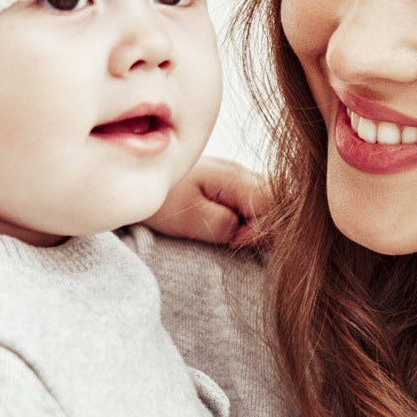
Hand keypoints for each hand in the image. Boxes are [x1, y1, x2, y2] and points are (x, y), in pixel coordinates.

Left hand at [144, 157, 267, 247]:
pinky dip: (254, 220)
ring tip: (236, 238)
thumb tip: (248, 234)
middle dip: (268, 227)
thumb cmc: (162, 200)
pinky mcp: (233, 186)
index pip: (273, 203)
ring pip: (271, 202)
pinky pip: (257, 203)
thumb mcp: (187, 216)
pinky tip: (236, 231)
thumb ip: (222, 224)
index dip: (264, 228)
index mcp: (234, 177)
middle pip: (278, 201)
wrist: (138, 177)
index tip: (237, 242)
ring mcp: (239, 178)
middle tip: (238, 243)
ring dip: (262, 224)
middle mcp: (242, 173)